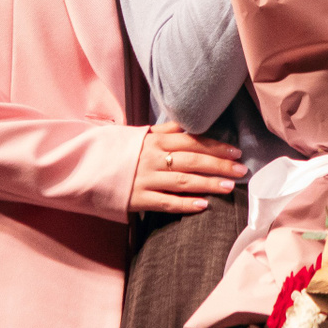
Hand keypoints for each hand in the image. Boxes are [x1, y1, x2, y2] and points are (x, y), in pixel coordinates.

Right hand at [129, 123, 245, 214]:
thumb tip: (191, 121)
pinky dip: (185, 205)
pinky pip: (165, 203)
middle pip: (192, 161)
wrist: (86, 168)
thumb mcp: (142, 134)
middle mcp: (152, 158)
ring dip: (208, 184)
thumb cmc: (120, 150)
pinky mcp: (137, 199)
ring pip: (183, 182)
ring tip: (229, 187)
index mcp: (155, 140)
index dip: (216, 146)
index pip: (192, 141)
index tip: (236, 151)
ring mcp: (145, 179)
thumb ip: (167, 130)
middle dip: (219, 165)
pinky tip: (203, 206)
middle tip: (241, 170)